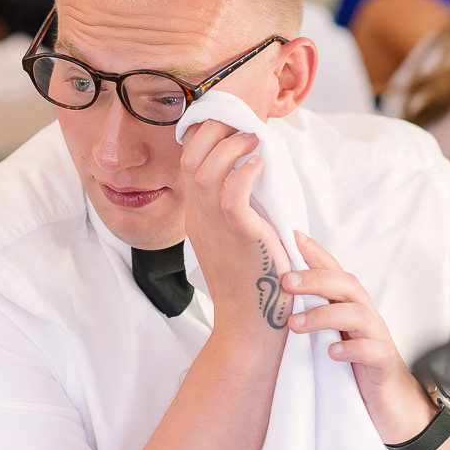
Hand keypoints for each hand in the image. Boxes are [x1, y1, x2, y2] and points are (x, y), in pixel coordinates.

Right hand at [179, 119, 292, 342]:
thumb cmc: (253, 282)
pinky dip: (246, 172)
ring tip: (254, 139)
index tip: (229, 124)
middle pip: (190, 159)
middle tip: (241, 125)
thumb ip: (240, 208)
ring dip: (231, 147)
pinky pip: (232, 194)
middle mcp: (199, 219)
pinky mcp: (238, 236)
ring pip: (205, 171)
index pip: (188, 164)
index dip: (204, 137)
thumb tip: (258, 174)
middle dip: (213, 132)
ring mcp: (214, 227)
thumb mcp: (237, 237)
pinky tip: (261, 164)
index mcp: (197, 217)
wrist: (251, 325)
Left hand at [282, 231, 434, 442]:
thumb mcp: (328, 338)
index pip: (335, 272)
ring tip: (295, 325)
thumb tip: (274, 298)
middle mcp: (365, 316)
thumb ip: (311, 315)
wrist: (391, 406)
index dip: (316, 253)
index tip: (292, 236)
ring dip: (325, 315)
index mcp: (349, 307)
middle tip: (285, 282)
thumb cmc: (354, 368)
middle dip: (316, 279)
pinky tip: (331, 353)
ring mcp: (377, 338)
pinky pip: (373, 351)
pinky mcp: (384, 365)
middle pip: (347, 285)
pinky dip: (351, 349)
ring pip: (358, 314)